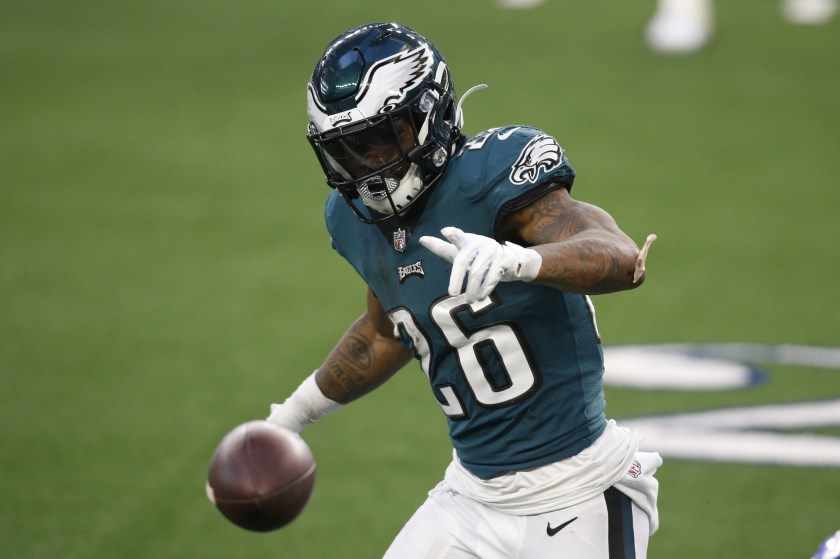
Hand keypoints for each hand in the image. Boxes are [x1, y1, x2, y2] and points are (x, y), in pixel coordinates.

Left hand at [419, 226, 541, 303]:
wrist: (508, 260)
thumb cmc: (476, 256)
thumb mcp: (460, 252)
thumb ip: (442, 247)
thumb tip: (421, 239)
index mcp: (468, 240)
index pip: (459, 237)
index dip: (453, 235)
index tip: (446, 231)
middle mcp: (481, 242)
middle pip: (464, 263)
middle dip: (456, 280)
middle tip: (452, 294)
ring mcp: (493, 251)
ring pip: (477, 273)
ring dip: (471, 289)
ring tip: (468, 300)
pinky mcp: (504, 261)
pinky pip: (492, 278)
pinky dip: (485, 290)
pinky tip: (480, 297)